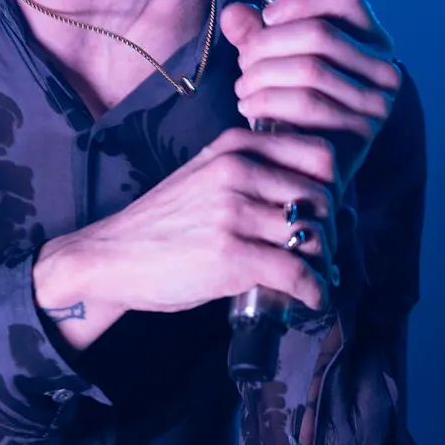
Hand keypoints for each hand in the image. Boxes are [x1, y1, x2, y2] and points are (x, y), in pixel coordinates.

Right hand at [35, 128, 338, 345]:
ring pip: (315, 234)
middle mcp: (237, 171)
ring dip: (323, 263)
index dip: (333, 187)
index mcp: (235, 146)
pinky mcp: (231, 255)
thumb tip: (317, 200)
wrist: (111, 256)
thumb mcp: (206, 176)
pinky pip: (298, 271)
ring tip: (314, 277)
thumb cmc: (164, 223)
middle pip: (323, 197)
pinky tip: (309, 297)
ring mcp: (233, 212)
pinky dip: (313, 290)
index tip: (325, 213)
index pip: (320, 154)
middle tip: (321, 253)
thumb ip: (252, 175)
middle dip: (331, 230)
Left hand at [220, 0, 401, 189]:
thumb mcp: (272, 59)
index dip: (299, 0)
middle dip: (267, 44)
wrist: (301, 164)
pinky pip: (307, 103)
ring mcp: (378, 100)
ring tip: (242, 87)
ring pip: (310, 68)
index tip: (265, 16)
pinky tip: (247, 106)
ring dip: (261, 75)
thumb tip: (233, 13)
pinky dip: (267, 100)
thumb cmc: (289, 103)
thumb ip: (254, 34)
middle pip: (319, 33)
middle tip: (242, 63)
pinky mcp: (361, 130)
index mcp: (369, 37)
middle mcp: (383, 65)